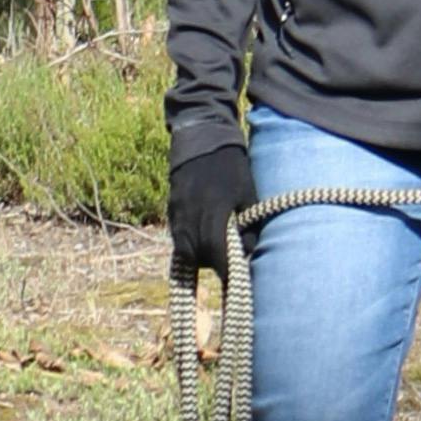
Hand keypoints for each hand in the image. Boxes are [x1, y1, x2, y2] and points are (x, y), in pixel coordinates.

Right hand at [170, 144, 258, 277]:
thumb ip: (249, 225)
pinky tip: (204, 234)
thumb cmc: (231, 166)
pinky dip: (190, 242)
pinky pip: (178, 236)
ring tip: (217, 247)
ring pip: (184, 250)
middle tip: (229, 262)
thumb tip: (250, 251)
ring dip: (200, 255)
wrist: (201, 139)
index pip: (216, 257)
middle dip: (213, 264)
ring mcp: (177, 216)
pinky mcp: (171, 210)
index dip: (227, 272)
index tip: (236, 281)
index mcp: (212, 218)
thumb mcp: (247, 193)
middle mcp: (190, 221)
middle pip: (197, 258)